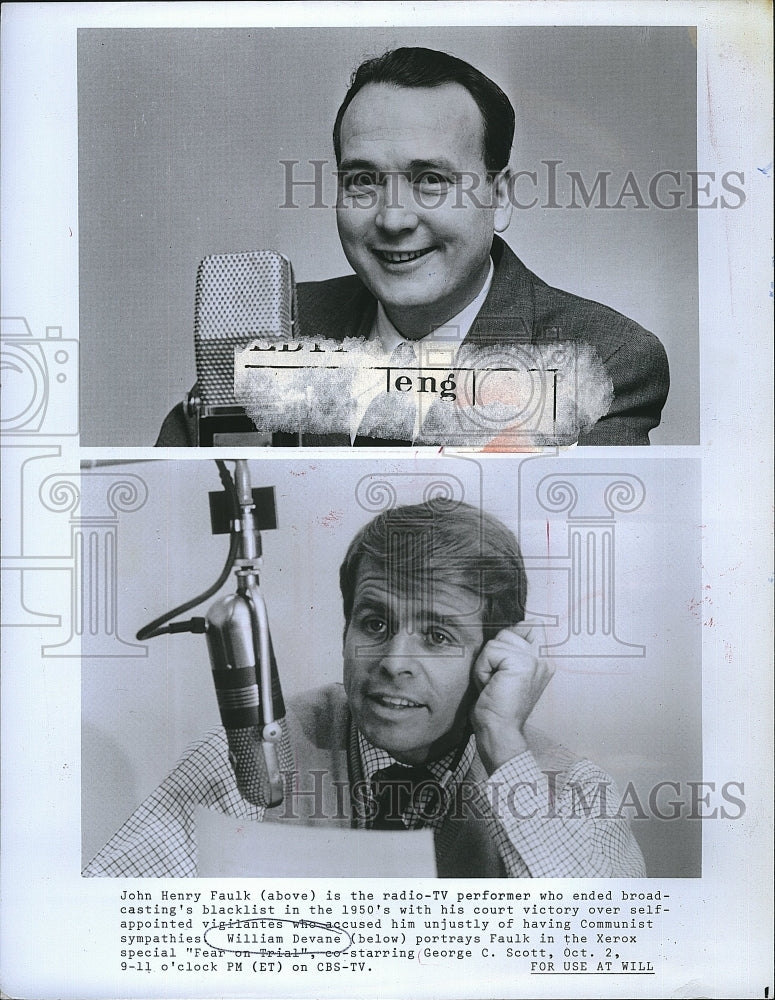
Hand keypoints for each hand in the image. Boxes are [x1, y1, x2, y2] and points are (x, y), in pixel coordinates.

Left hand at [470, 623, 554, 774]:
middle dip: (493, 657)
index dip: (506, 645)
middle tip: (498, 683)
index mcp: (543, 662)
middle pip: (506, 634)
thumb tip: (526, 623)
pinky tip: (492, 686)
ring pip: (496, 642)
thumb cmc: (498, 707)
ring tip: (495, 685)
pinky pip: (490, 651)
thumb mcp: (505, 672)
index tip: (504, 673)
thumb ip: (513, 649)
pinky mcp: (523, 663)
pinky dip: (483, 669)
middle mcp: (543, 659)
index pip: (525, 629)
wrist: (499, 732)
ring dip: (486, 664)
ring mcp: (536, 660)